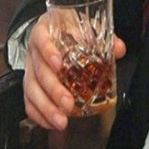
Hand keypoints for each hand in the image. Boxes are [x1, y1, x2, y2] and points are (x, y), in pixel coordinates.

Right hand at [22, 13, 125, 129]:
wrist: (52, 30)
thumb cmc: (68, 29)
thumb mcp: (83, 25)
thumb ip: (101, 37)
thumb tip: (119, 49)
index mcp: (44, 33)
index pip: (42, 40)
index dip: (49, 52)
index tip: (59, 63)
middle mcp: (33, 53)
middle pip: (39, 72)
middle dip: (54, 91)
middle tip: (68, 104)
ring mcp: (29, 70)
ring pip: (32, 91)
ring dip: (46, 108)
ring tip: (61, 120)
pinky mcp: (29, 85)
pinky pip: (29, 102)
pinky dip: (39, 115)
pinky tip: (51, 123)